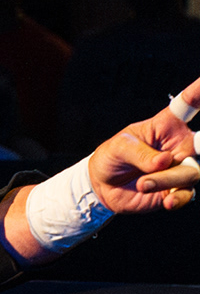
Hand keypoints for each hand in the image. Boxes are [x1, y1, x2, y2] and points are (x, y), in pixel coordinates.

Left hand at [91, 75, 199, 211]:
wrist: (102, 186)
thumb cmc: (112, 157)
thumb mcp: (119, 148)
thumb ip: (141, 153)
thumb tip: (165, 162)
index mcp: (167, 125)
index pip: (188, 106)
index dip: (198, 92)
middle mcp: (180, 146)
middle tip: (184, 151)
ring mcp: (180, 168)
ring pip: (190, 173)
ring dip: (167, 179)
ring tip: (142, 183)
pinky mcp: (176, 190)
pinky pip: (187, 194)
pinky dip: (178, 199)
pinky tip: (166, 201)